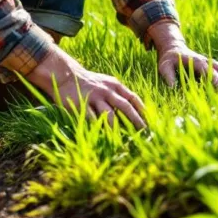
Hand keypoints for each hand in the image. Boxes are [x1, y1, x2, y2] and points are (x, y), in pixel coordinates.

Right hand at [27, 48, 146, 128]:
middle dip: (136, 120)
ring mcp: (94, 98)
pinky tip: (104, 138)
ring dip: (118, 129)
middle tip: (144, 132)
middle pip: (125, 107)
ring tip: (125, 141)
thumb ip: (119, 93)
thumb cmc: (90, 83)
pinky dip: (99, 129)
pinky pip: (92, 119)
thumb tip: (135, 109)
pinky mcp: (82, 105)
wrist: (67, 76)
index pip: (132, 97)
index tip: (150, 121)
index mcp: (115, 85)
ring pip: (109, 115)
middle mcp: (106, 91)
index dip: (142, 110)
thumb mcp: (106, 83)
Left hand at [150, 22, 217, 87]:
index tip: (216, 88)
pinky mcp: (211, 67)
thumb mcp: (164, 66)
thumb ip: (168, 75)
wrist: (174, 49)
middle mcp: (206, 62)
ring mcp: (210, 64)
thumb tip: (172, 87)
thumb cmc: (169, 60)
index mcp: (196, 61)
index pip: (207, 70)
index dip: (212, 79)